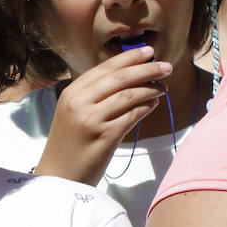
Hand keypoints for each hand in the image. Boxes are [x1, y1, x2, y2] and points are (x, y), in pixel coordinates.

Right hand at [36, 47, 172, 184]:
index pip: (104, 68)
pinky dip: (146, 107)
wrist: (59, 175)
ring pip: (129, 95)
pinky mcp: (105, 135)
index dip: (129, 58)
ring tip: (162, 88)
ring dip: (151, 89)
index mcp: (70, 93)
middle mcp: (79, 103)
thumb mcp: (72, 113)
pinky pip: (133, 115)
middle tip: (166, 67)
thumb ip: (92, 95)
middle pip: (120, 78)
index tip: (148, 52)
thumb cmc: (69, 144)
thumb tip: (128, 76)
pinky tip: (153, 105)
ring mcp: (91, 119)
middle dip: (147, 69)